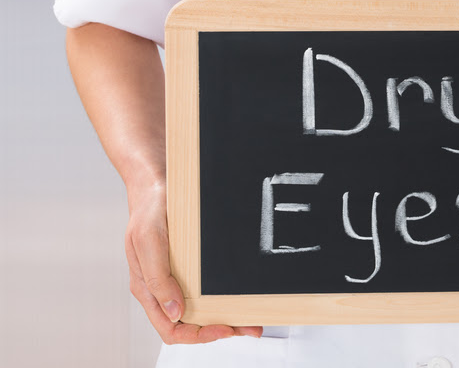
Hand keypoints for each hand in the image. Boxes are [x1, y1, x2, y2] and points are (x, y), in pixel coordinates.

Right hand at [125, 180, 262, 343]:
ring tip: (250, 319)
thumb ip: (157, 278)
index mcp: (147, 289)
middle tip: (247, 327)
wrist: (157, 184)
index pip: (170, 328)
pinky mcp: (189, 266)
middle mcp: (162, 288)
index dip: (197, 335)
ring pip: (201, 309)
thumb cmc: (147, 210)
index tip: (223, 329)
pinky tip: (240, 296)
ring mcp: (176, 277)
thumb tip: (174, 313)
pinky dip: (224, 297)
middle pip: (190, 324)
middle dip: (219, 329)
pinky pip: (206, 289)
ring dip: (226, 316)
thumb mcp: (148, 241)